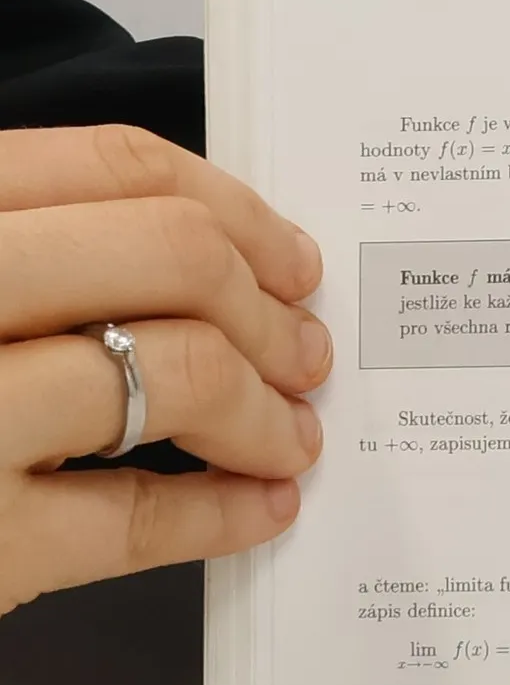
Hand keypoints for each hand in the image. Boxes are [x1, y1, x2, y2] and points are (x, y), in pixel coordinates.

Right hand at [0, 126, 330, 612]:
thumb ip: (20, 254)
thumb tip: (198, 259)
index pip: (109, 166)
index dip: (234, 209)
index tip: (288, 257)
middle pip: (170, 254)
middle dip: (269, 305)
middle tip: (305, 350)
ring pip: (179, 370)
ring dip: (268, 408)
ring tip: (292, 434)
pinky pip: (134, 519)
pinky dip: (224, 511)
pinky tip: (261, 508)